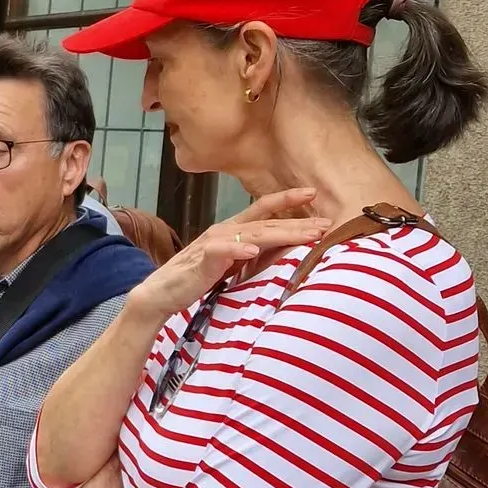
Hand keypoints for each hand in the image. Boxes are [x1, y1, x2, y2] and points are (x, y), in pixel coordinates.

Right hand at [134, 187, 328, 324]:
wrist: (162, 293)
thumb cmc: (196, 278)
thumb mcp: (230, 265)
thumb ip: (252, 256)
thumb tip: (283, 252)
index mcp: (232, 230)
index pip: (263, 210)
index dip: (287, 200)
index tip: (313, 194)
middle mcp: (225, 231)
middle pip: (267, 223)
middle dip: (298, 223)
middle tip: (326, 224)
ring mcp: (214, 244)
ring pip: (253, 235)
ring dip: (281, 234)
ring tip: (306, 236)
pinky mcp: (202, 260)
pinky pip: (222, 252)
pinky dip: (237, 250)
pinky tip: (252, 251)